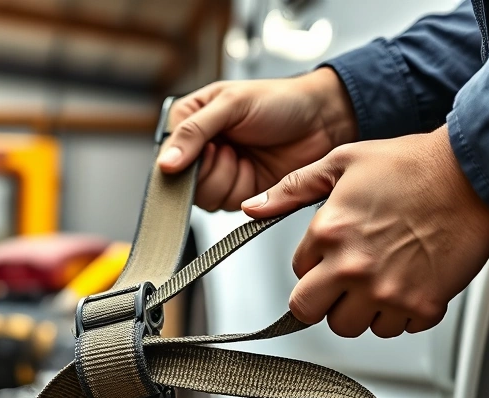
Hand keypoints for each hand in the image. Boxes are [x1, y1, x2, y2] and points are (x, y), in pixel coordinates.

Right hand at [157, 68, 356, 211]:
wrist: (322, 120)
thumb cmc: (280, 100)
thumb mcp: (232, 104)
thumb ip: (195, 131)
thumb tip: (166, 163)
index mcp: (190, 120)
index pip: (166, 153)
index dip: (185, 159)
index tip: (209, 149)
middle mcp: (200, 148)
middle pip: (182, 182)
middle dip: (210, 169)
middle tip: (230, 149)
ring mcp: (219, 171)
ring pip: (203, 198)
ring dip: (227, 179)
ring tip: (244, 155)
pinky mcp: (239, 191)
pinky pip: (226, 206)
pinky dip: (241, 191)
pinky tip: (254, 171)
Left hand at [242, 126, 488, 337]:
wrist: (475, 173)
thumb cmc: (414, 163)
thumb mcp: (341, 162)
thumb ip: (291, 188)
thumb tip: (252, 206)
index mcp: (329, 234)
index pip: (297, 275)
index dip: (315, 264)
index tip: (334, 252)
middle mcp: (354, 268)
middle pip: (313, 313)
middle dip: (324, 299)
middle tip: (345, 281)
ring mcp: (388, 292)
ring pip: (354, 327)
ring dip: (363, 309)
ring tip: (382, 276)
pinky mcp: (423, 306)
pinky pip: (398, 329)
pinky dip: (402, 312)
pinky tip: (410, 280)